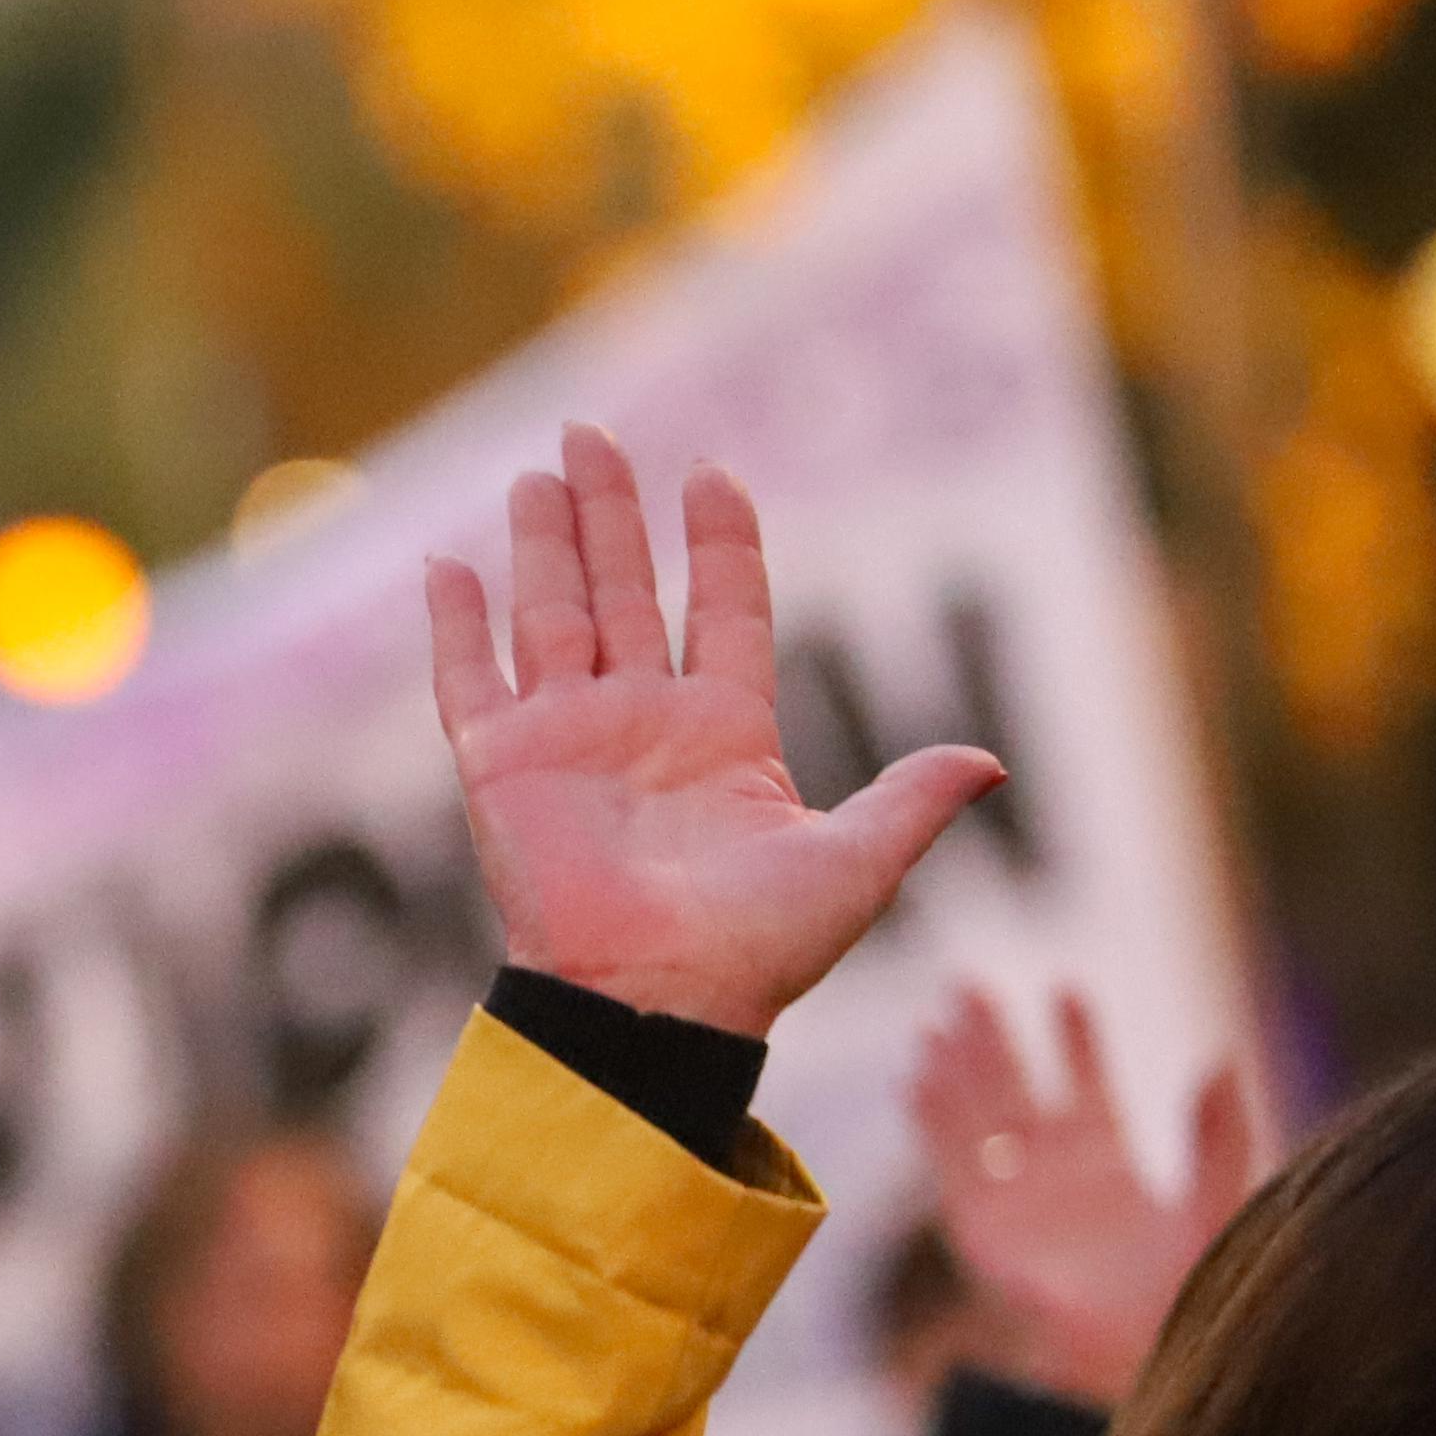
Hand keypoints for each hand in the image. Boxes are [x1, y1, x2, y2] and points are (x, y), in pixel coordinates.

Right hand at [425, 424, 1003, 1038]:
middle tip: (590, 433)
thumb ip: (911, 800)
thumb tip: (990, 763)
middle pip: (623, 591)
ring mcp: (567, 741)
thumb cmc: (757, 950)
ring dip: (542, 543)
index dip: (720, 543)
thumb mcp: (856, 864)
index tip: (711, 474)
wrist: (657, 1002)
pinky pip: (470, 685)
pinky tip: (445, 567)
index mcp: (725, 734)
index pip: (726, 610)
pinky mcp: (503, 770)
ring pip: (551, 615)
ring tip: (538, 472)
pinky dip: (455, 628)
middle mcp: (641, 723)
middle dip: (609, 512)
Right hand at [907, 985, 1260, 1410]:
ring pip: (977, 1120)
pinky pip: (952, 1163)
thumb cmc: (1186, 1296)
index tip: (1066, 990)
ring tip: (937, 1020)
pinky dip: (933, 1119)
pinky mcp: (982, 1229)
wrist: (1137, 1360)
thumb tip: (1220, 1060)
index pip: (1087, 1089)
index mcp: (1112, 1169)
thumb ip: (1220, 1136)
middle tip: (968, 983)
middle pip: (1015, 1092)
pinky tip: (917, 1076)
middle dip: (993, 1039)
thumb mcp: (1220, 1204)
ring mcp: (1014, 1202)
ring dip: (956, 1070)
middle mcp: (1054, 1179)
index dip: (1076, 1041)